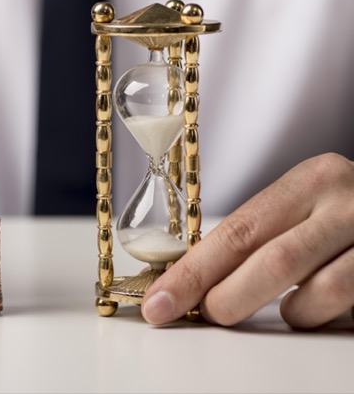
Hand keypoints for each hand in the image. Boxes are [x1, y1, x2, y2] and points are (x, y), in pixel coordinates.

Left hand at [141, 153, 353, 328]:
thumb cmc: (343, 216)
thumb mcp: (301, 208)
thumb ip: (256, 236)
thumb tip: (187, 279)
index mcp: (311, 179)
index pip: (237, 229)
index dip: (193, 271)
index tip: (160, 300)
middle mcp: (347, 201)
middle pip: (271, 259)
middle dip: (224, 296)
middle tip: (201, 315)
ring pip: (317, 292)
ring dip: (285, 312)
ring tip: (279, 309)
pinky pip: (349, 306)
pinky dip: (321, 316)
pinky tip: (316, 307)